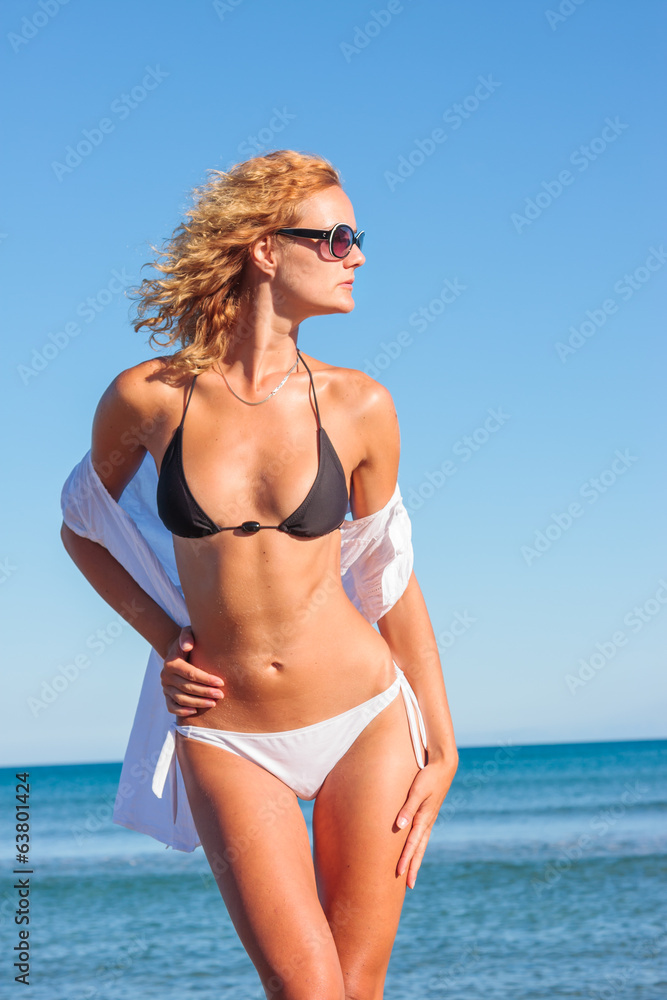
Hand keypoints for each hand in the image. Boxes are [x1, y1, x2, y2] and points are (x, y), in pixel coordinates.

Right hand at [160, 625, 223, 717]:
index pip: (190, 673)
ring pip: (181, 699)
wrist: (178, 652)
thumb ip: (187, 636)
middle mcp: (165, 676)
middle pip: (187, 687)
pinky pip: (172, 707)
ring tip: (213, 703)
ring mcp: (165, 687)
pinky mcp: (166, 696)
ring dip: (198, 702)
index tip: (220, 682)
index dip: (206, 679)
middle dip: (205, 692)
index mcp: (171, 662)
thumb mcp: (188, 633)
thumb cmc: (189, 642)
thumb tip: (188, 646)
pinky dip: (182, 711)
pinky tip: (196, 711)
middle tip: (220, 694)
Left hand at [395, 754, 457, 888]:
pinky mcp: (429, 814)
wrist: (443, 766)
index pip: (413, 843)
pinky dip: (418, 846)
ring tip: (411, 874)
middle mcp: (427, 822)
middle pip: (419, 849)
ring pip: (421, 844)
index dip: (406, 859)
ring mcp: (429, 819)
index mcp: (424, 818)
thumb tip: (399, 826)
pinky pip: (422, 835)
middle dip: (413, 866)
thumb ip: (407, 808)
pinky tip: (414, 850)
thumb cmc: (428, 777)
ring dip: (415, 859)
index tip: (400, 873)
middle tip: (409, 886)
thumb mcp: (417, 791)